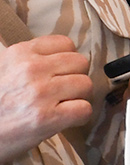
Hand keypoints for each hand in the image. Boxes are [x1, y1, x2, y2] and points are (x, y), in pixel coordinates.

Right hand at [0, 34, 93, 164]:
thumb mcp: (3, 69)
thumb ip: (30, 59)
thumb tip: (63, 56)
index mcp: (19, 53)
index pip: (65, 44)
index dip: (67, 61)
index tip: (60, 73)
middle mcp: (31, 69)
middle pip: (81, 63)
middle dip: (76, 77)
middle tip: (63, 92)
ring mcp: (40, 93)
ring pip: (86, 85)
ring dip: (80, 97)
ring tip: (64, 106)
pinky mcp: (46, 118)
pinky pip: (84, 109)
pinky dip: (80, 117)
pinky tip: (66, 120)